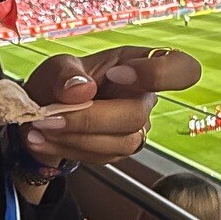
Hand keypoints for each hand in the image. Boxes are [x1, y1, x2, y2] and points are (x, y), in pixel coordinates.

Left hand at [21, 46, 200, 167]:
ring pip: (122, 141)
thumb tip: (83, 89)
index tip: (116, 75)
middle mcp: (144, 97)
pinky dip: (69, 149)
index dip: (159, 74)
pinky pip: (103, 157)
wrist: (39, 113)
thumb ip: (65, 74)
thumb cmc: (58, 83)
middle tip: (48, 116)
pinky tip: (43, 139)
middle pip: (137, 114)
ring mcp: (135, 127)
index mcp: (139, 62)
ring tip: (39, 127)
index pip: (182, 68)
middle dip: (90, 118)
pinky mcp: (119, 150)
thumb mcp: (55, 67)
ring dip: (76, 137)